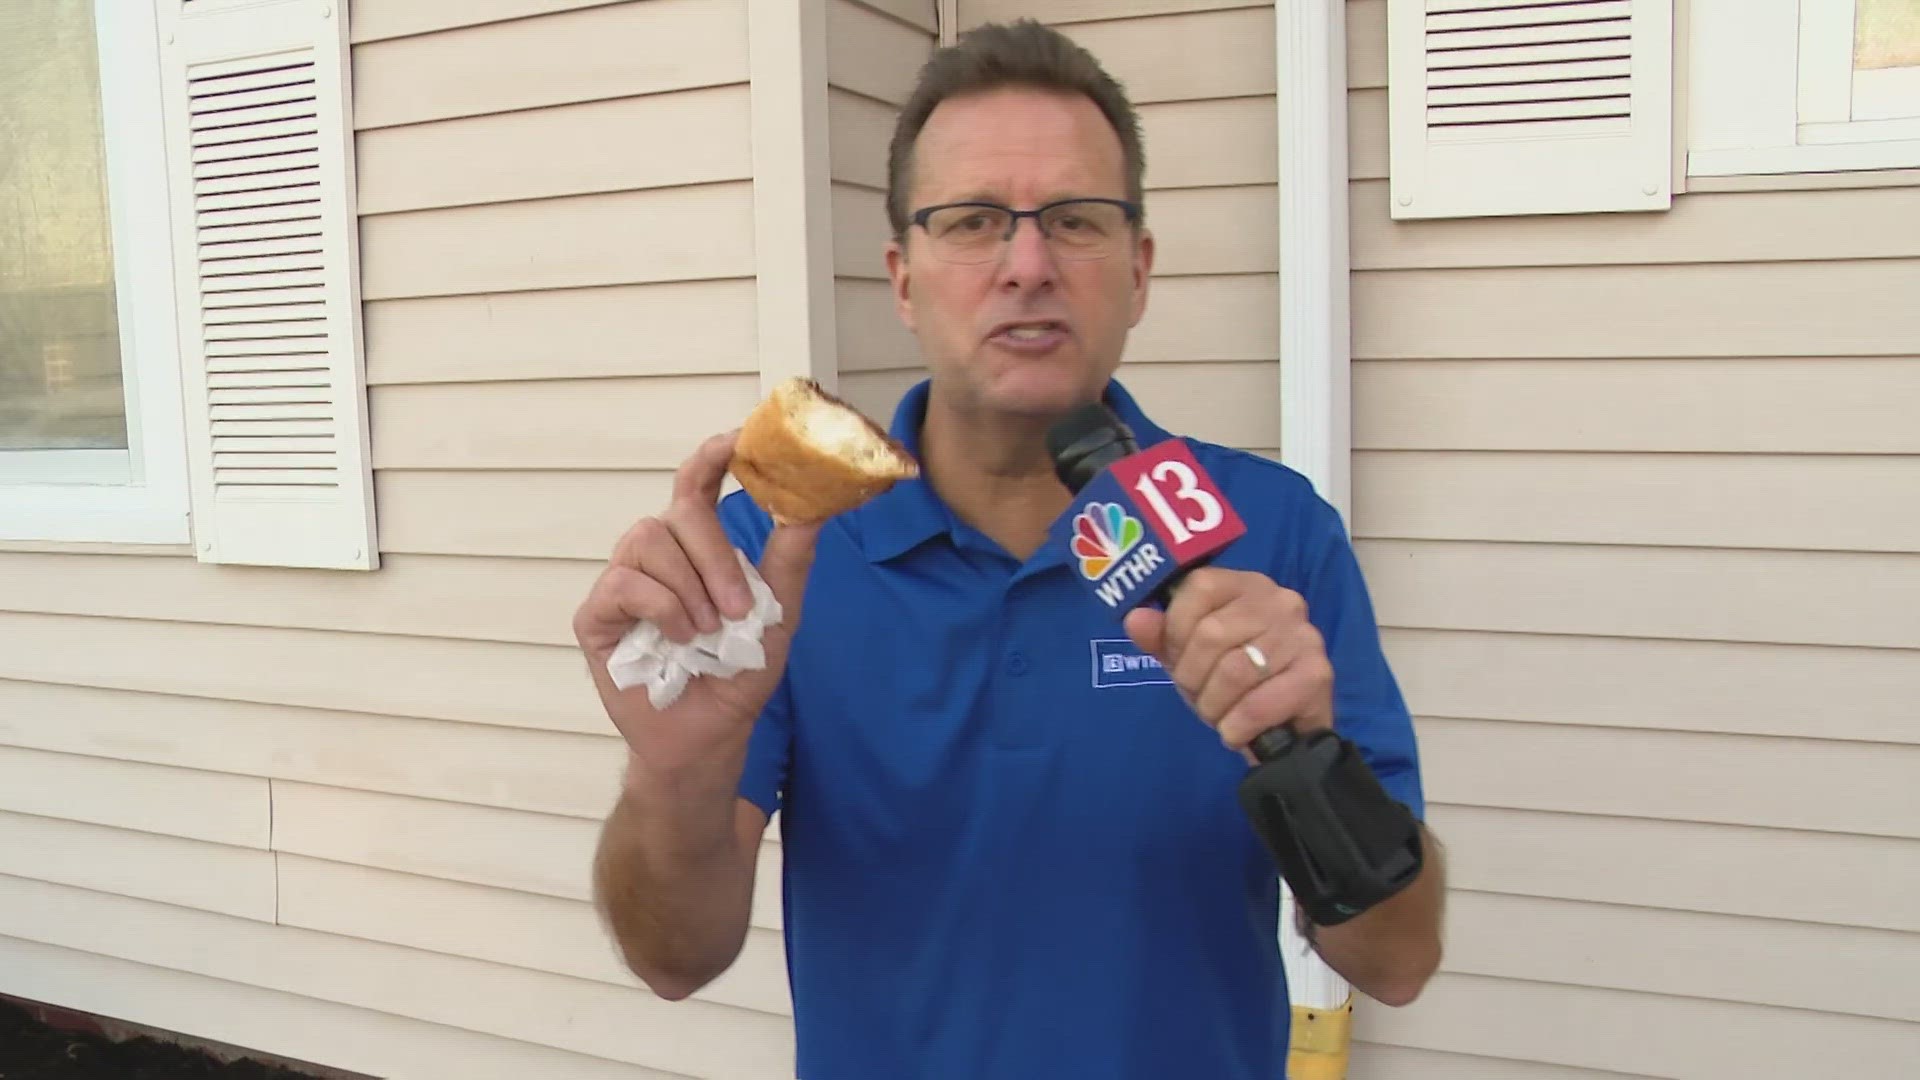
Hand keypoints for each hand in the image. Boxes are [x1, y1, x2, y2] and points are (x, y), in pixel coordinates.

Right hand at [572, 430, 820, 769]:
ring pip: (649, 541)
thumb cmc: (738, 672)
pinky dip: (661, 608)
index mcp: (697, 546)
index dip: (712, 455)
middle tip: (739, 607)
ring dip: (690, 587)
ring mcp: (622, 581)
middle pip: (679, 512)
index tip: (737, 437)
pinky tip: (678, 637)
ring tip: (707, 632)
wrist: (709, 734)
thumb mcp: (778, 613)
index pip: (697, 483)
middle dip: (716, 556)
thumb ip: (790, 558)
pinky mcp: (596, 615)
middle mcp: (657, 554)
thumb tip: (815, 503)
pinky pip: (625, 584)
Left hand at [1122, 568, 1332, 753]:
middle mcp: (1280, 601)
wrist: (1282, 733)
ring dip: (1215, 706)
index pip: (1198, 587)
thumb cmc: (1230, 686)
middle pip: (1212, 633)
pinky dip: (1237, 727)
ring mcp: (1304, 635)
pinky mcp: (1318, 674)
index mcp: (1246, 585)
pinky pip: (1258, 704)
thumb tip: (1136, 617)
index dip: (1177, 629)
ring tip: (1220, 715)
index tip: (1179, 658)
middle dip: (1193, 677)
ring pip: (1234, 671)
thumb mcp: (1188, 657)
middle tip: (1201, 696)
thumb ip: (1160, 636)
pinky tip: (1238, 731)